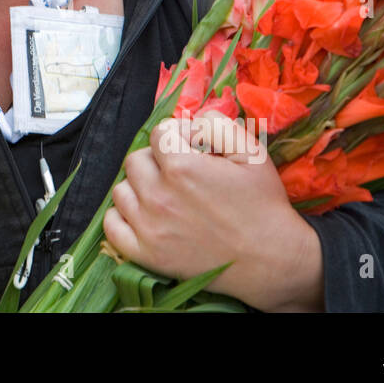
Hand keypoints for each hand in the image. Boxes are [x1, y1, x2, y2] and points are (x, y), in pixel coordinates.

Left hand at [102, 111, 324, 311]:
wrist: (272, 260)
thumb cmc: (263, 204)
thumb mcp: (251, 152)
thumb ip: (216, 125)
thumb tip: (189, 122)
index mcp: (182, 167)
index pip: (159, 133)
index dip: (178, 137)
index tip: (194, 150)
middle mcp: (158, 196)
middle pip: (135, 160)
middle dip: (156, 160)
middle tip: (180, 173)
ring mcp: (149, 228)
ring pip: (121, 190)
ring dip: (140, 188)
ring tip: (165, 195)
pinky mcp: (146, 254)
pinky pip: (111, 226)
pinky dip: (122, 218)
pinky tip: (145, 216)